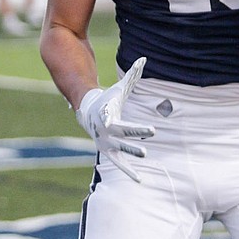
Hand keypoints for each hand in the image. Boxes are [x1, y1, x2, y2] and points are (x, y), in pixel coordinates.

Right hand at [75, 57, 154, 181]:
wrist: (88, 112)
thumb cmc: (108, 99)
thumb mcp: (120, 88)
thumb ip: (132, 75)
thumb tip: (144, 58)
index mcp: (111, 117)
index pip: (122, 122)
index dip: (131, 125)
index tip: (142, 127)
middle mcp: (107, 132)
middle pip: (123, 135)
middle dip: (135, 136)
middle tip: (150, 138)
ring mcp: (106, 143)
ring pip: (120, 152)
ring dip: (131, 155)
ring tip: (145, 155)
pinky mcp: (109, 151)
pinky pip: (119, 163)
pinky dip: (128, 171)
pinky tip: (140, 180)